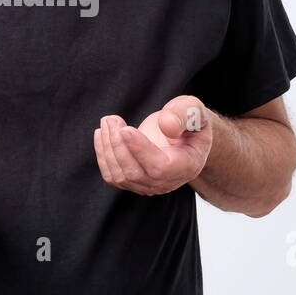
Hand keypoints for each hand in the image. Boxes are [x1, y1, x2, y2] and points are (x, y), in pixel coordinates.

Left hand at [93, 95, 212, 195]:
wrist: (184, 134)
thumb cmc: (190, 121)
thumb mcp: (193, 110)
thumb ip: (184, 114)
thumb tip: (166, 126)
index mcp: (187, 165)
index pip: (160, 167)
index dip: (140, 149)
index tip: (125, 129)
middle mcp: (168, 181)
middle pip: (135, 173)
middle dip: (118, 145)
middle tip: (111, 119)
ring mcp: (149, 185)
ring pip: (120, 175)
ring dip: (107, 147)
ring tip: (108, 122)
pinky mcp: (134, 182)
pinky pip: (112, 176)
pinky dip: (103, 155)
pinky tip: (102, 134)